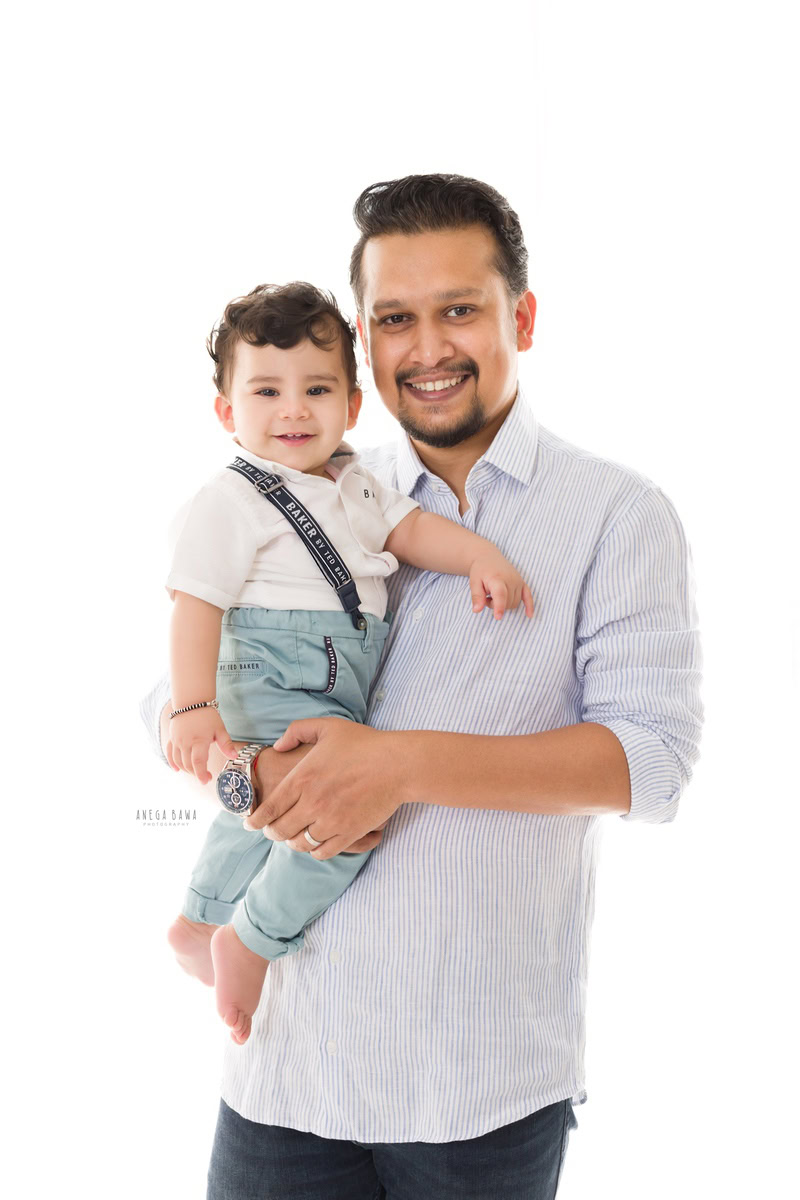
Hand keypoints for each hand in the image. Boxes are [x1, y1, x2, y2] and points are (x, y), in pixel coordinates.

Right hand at [166, 707, 237, 784]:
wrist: (191, 701)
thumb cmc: (207, 715)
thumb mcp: (220, 729)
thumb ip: (226, 744)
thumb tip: (235, 757)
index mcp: (199, 740)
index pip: (198, 762)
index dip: (201, 774)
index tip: (206, 780)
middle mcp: (186, 742)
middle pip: (188, 764)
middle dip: (197, 773)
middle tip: (206, 776)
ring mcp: (177, 741)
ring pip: (179, 762)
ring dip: (187, 770)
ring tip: (196, 771)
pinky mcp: (172, 739)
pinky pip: (169, 754)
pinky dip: (172, 763)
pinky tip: (178, 770)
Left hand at [252, 743, 386, 854]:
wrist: (397, 764)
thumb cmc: (364, 743)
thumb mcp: (327, 726)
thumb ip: (297, 731)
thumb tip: (278, 746)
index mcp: (302, 778)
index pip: (269, 808)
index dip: (256, 820)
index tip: (250, 824)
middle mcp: (312, 803)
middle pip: (280, 830)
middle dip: (272, 833)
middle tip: (271, 831)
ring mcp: (330, 820)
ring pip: (300, 843)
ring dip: (293, 842)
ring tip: (293, 838)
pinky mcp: (349, 833)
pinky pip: (322, 852)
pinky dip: (314, 851)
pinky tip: (314, 844)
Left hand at [469, 552, 534, 619]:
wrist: (488, 557)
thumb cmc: (480, 571)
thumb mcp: (473, 582)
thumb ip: (476, 596)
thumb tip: (477, 610)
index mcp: (497, 578)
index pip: (501, 595)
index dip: (499, 607)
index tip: (498, 617)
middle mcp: (510, 579)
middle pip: (507, 602)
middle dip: (495, 605)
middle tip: (486, 597)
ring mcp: (518, 581)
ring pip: (514, 603)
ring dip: (504, 604)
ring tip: (494, 595)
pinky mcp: (522, 583)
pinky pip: (528, 596)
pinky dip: (529, 606)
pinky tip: (529, 615)